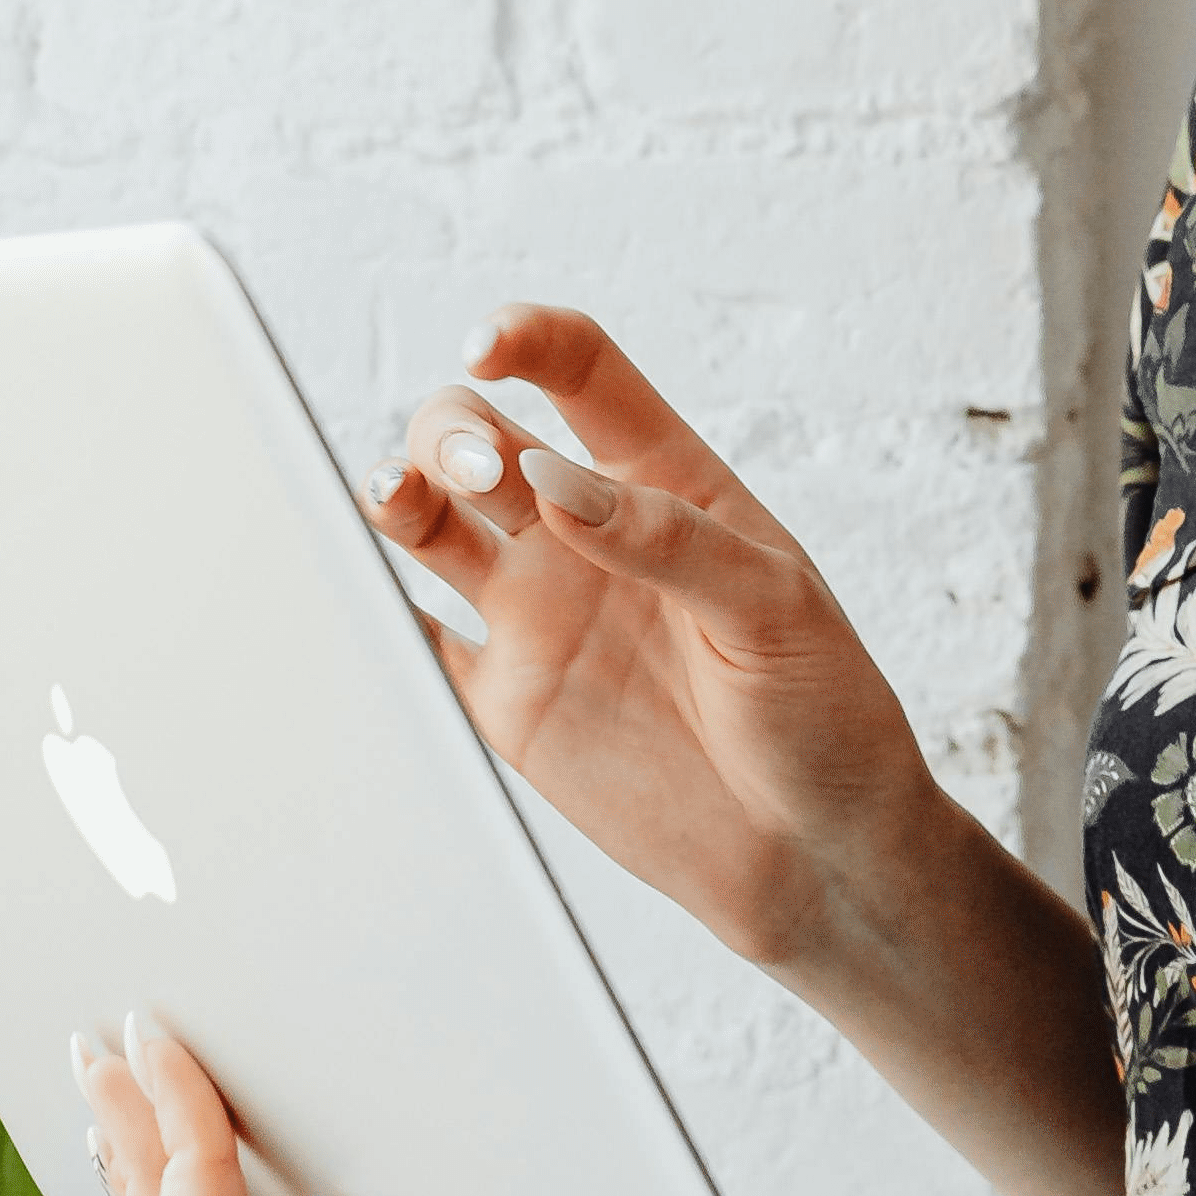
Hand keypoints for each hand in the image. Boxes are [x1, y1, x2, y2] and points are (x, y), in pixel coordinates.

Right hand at [366, 304, 1135, 1195]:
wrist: (818, 857)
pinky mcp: (507, 698)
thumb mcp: (774, 610)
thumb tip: (554, 482)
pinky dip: (375, 607)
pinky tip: (366, 595)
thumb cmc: (828, 717)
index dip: (528, 339)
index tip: (489, 345)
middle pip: (481, 435)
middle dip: (456, 432)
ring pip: (432, 518)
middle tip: (484, 479)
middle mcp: (588, 533)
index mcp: (667, 484)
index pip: (583, 374)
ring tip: (398, 506)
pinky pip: (417, 636)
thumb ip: (666, 540)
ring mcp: (542, 611)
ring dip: (398, 493)